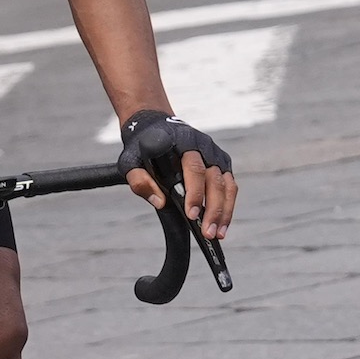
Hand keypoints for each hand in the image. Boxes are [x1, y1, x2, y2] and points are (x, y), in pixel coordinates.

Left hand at [115, 111, 237, 240]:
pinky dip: (228, 207)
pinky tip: (222, 225)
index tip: (191, 214)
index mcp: (182, 142)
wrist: (153, 124)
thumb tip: (159, 202)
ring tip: (217, 234)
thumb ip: (139, 180)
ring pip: (226, 185)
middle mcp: (203, 146)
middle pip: (214, 179)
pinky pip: (230, 186)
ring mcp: (215, 154)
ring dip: (224, 211)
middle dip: (213, 209)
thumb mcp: (129, 161)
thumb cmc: (140, 146)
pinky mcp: (221, 163)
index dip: (194, 192)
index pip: (193, 169)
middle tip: (207, 233)